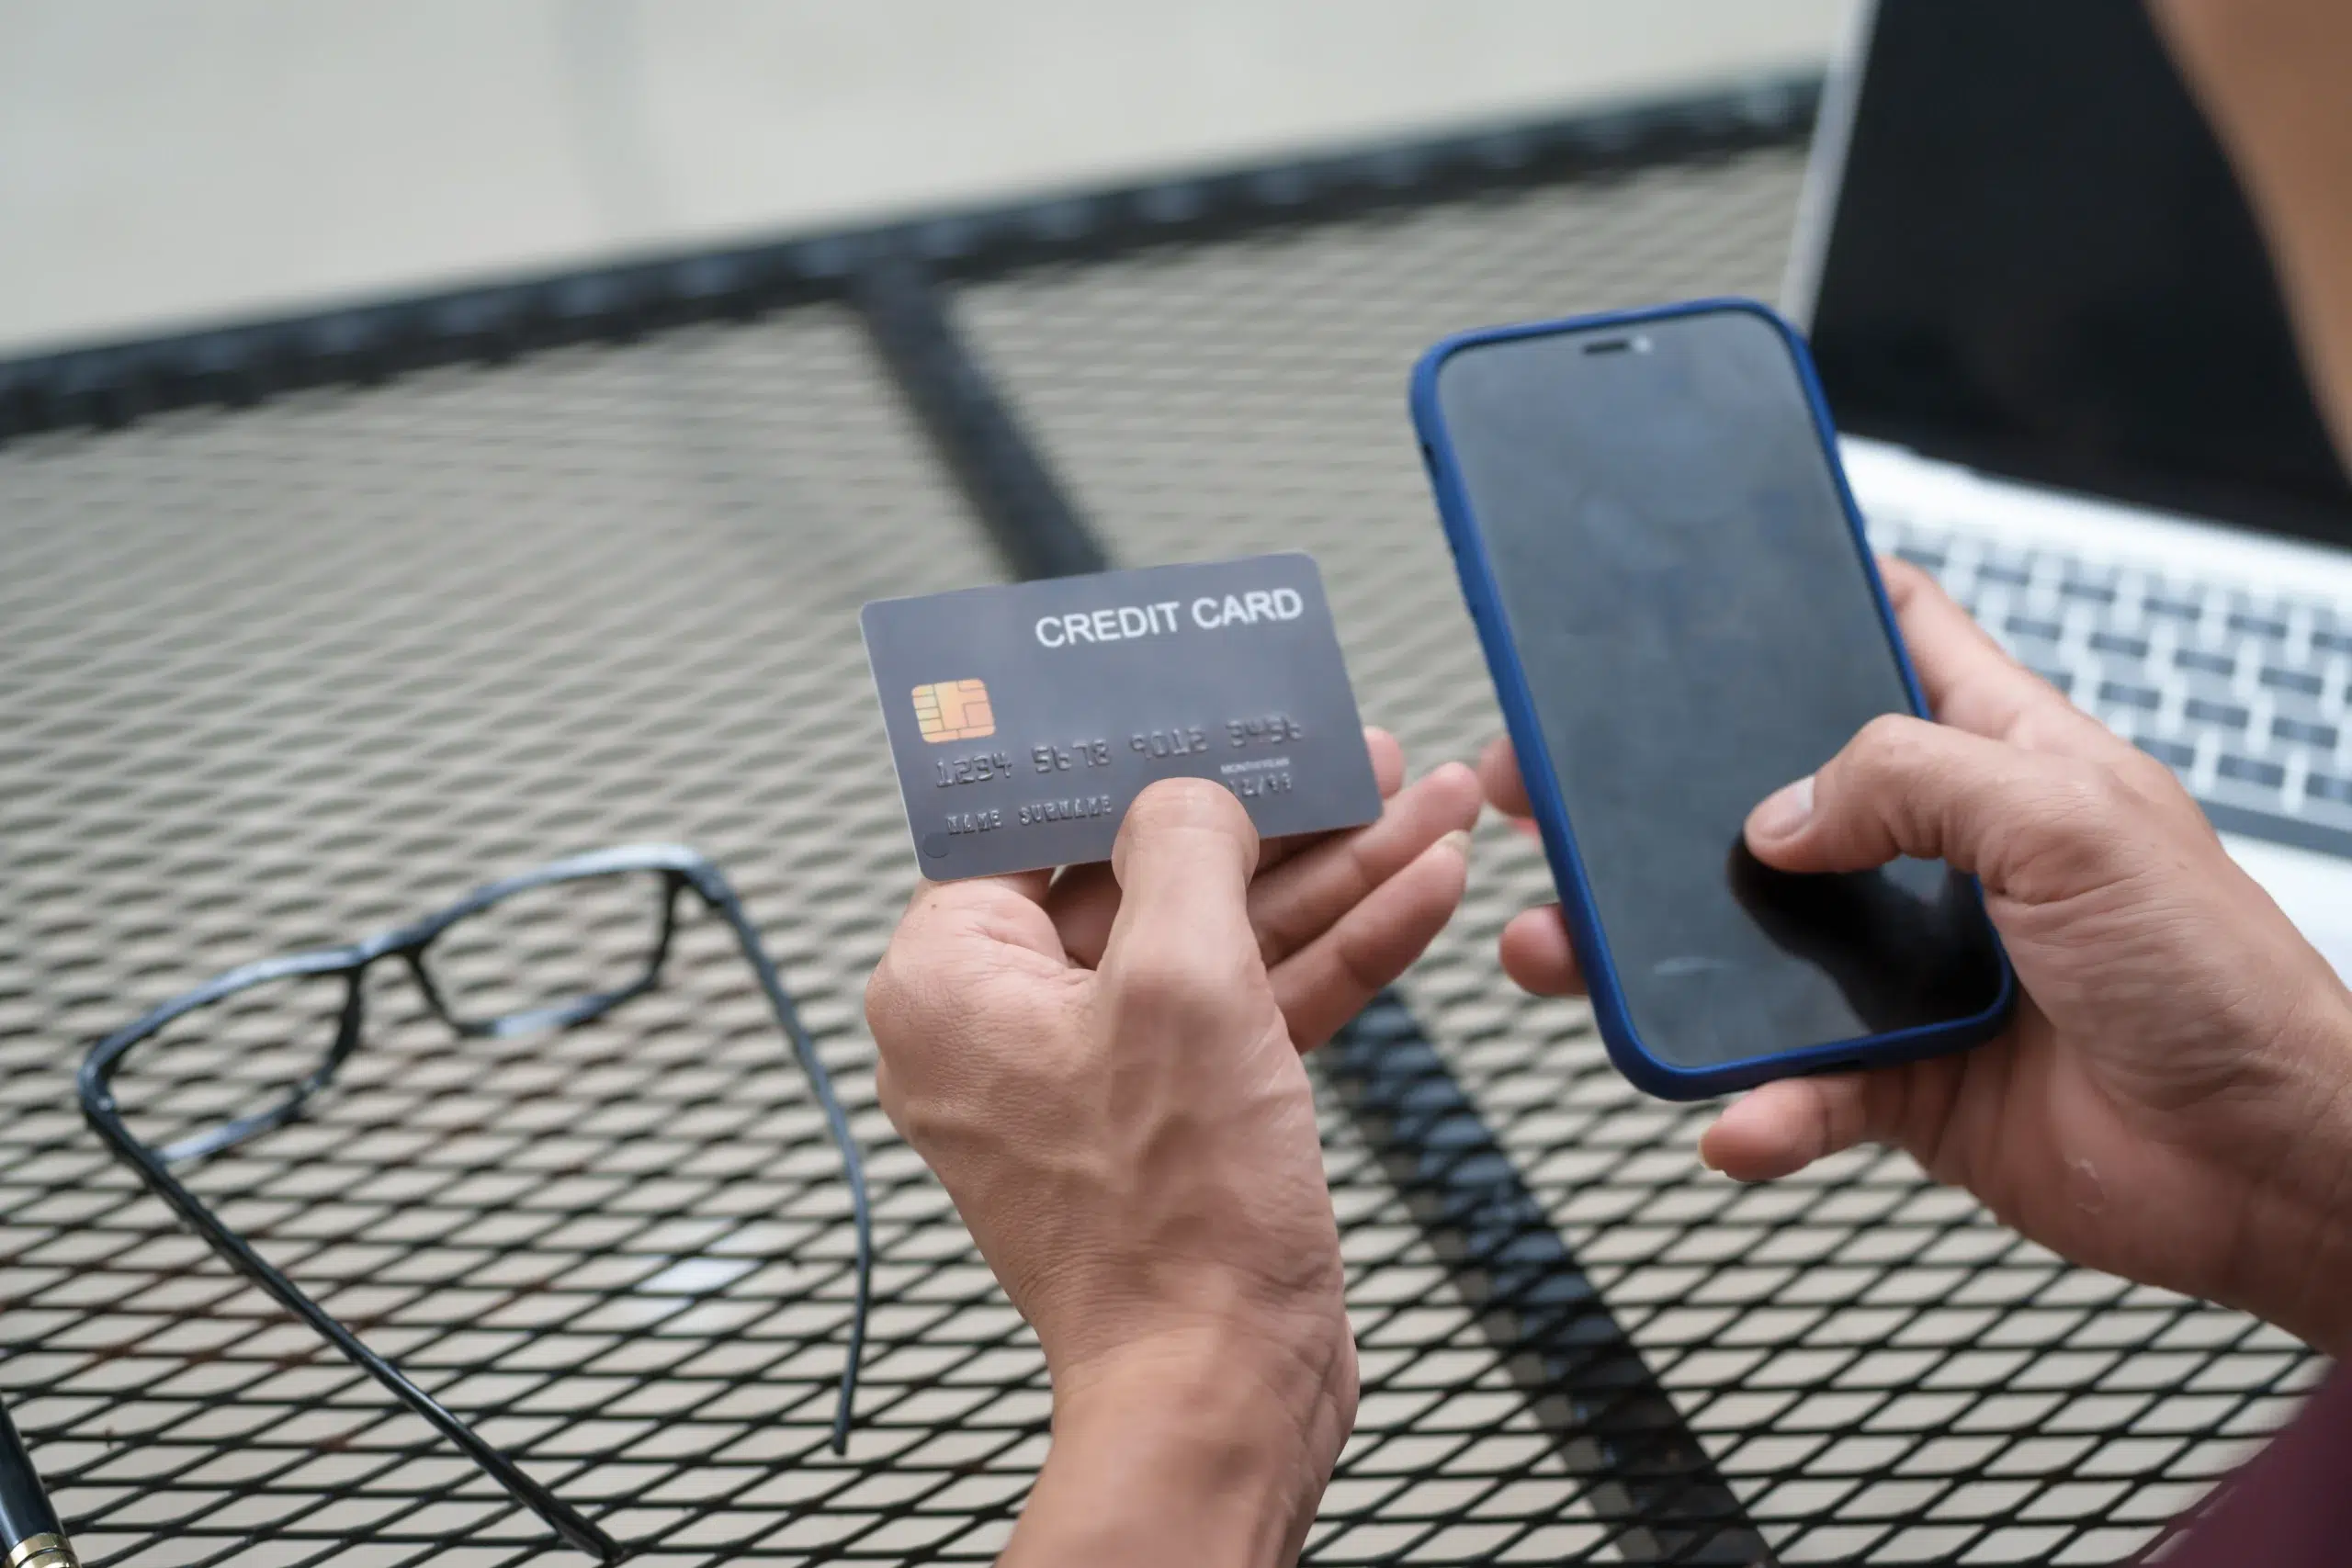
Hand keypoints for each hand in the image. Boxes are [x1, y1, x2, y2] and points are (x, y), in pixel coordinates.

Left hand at [866, 735, 1478, 1565]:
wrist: (1223, 1389)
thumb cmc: (1171, 1218)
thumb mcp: (1182, 981)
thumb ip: (1185, 851)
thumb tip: (1190, 798)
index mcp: (952, 981)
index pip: (1035, 824)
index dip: (1137, 758)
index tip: (1211, 710)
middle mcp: (1010, 1024)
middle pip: (1151, 873)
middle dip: (1278, 817)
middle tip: (1361, 757)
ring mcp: (1100, 1075)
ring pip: (1221, 937)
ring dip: (1332, 875)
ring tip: (1431, 808)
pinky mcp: (1178, 1119)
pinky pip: (1252, 1008)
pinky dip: (1334, 955)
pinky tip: (1420, 896)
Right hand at [1482, 560, 2351, 1353]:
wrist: (2274, 1172)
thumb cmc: (2223, 981)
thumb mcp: (2072, 821)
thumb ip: (1912, 781)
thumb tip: (1776, 816)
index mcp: (2000, 756)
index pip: (1888, 638)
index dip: (1798, 605)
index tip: (1691, 597)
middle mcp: (1943, 857)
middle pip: (1768, 805)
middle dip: (1651, 805)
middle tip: (1551, 799)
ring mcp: (1915, 971)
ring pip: (1744, 952)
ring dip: (1651, 963)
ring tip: (1559, 956)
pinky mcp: (1904, 1082)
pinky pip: (1796, 1087)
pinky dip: (1757, 1107)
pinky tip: (1740, 1116)